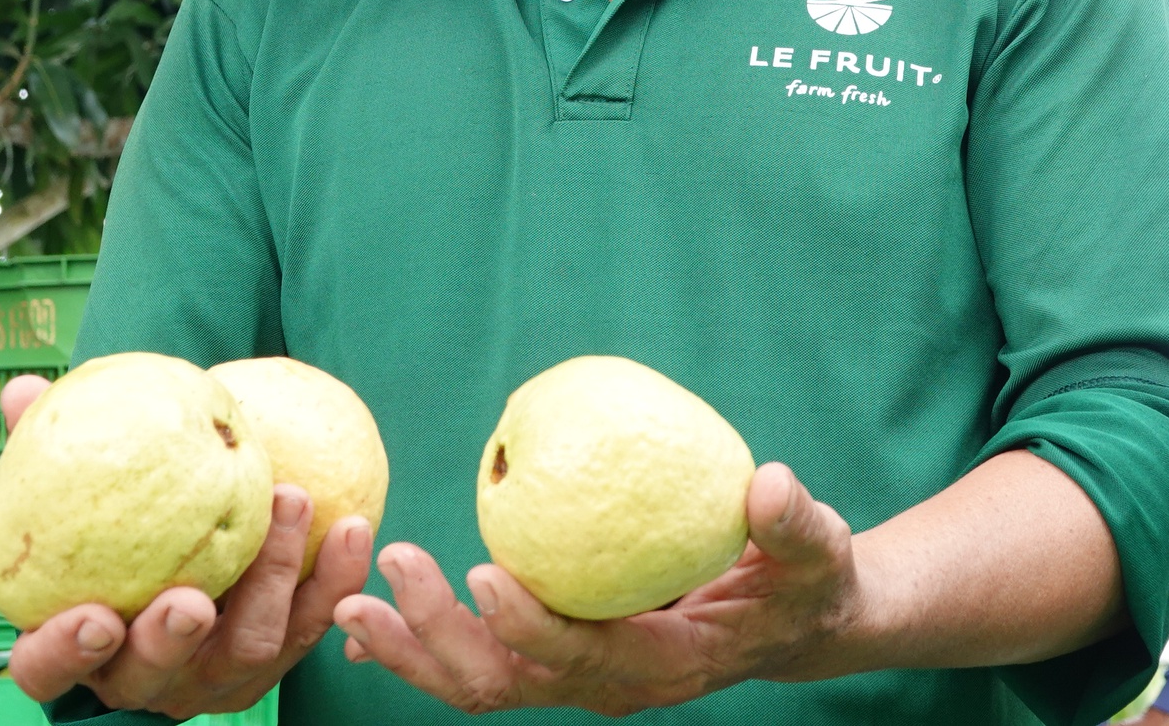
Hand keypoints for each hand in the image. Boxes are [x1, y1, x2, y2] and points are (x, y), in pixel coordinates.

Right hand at [0, 373, 373, 716]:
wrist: (188, 557)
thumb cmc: (115, 520)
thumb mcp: (78, 492)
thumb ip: (49, 449)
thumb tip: (20, 389)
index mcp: (79, 646)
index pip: (48, 671)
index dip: (65, 654)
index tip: (95, 616)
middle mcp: (142, 675)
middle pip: (151, 673)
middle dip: (172, 640)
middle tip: (193, 598)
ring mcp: (211, 677)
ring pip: (245, 650)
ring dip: (271, 584)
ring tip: (292, 505)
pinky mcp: (276, 660)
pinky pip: (312, 624)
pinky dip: (336, 579)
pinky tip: (356, 525)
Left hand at [333, 462, 867, 714]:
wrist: (793, 621)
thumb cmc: (804, 577)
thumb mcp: (817, 549)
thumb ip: (797, 522)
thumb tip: (768, 483)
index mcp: (667, 665)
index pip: (587, 656)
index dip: (533, 626)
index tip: (485, 570)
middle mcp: (612, 685)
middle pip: (511, 683)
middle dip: (443, 635)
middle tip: (392, 568)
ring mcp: (579, 679)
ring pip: (481, 685)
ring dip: (414, 649)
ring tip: (351, 608)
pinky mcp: (559, 661)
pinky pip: (481, 665)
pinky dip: (422, 647)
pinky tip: (367, 624)